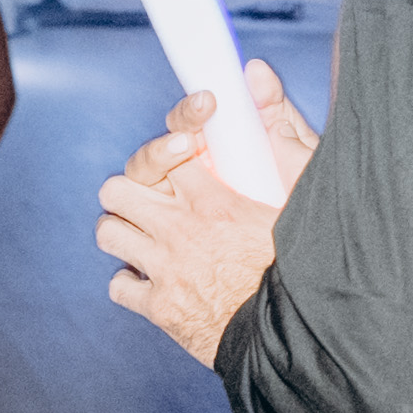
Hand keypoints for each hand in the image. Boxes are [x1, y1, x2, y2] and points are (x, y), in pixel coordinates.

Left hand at [96, 60, 312, 365]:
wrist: (297, 340)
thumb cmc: (305, 267)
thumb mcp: (303, 192)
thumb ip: (281, 128)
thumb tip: (255, 72)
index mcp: (214, 200)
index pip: (166, 152)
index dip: (173, 148)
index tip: (187, 154)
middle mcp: (179, 231)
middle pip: (117, 188)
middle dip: (134, 189)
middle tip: (157, 197)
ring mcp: (164, 271)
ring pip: (108, 233)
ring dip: (126, 232)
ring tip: (150, 234)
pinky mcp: (160, 310)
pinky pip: (118, 286)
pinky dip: (132, 282)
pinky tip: (157, 279)